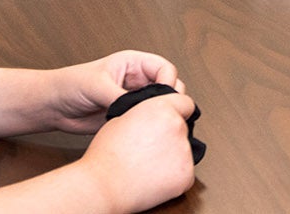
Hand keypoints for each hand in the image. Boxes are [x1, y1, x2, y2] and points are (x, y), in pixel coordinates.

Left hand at [38, 50, 184, 134]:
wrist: (54, 107)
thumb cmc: (70, 85)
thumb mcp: (97, 86)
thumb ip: (120, 95)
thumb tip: (140, 108)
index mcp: (134, 64)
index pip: (165, 68)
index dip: (169, 82)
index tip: (164, 96)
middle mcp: (138, 80)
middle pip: (170, 87)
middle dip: (169, 100)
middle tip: (161, 113)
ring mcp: (134, 99)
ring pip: (161, 106)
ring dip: (160, 114)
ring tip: (152, 123)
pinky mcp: (129, 116)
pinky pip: (148, 121)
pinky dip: (150, 126)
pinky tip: (143, 132)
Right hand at [76, 87, 196, 210]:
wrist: (103, 186)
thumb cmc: (106, 155)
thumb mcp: (121, 119)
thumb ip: (145, 115)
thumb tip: (152, 119)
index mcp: (161, 109)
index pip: (185, 103)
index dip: (178, 111)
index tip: (174, 118)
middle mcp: (177, 127)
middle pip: (183, 129)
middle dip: (171, 137)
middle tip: (149, 149)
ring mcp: (184, 152)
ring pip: (184, 152)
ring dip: (171, 157)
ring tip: (146, 165)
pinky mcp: (186, 175)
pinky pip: (184, 173)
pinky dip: (173, 177)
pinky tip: (152, 178)